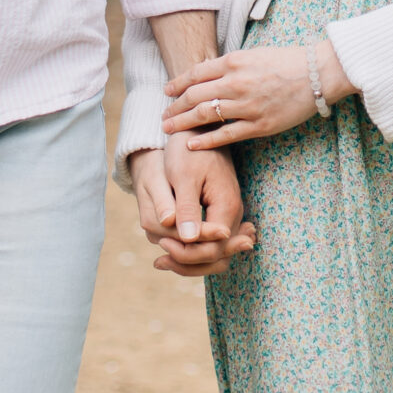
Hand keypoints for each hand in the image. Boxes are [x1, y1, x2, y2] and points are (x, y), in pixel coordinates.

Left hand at [129, 143, 256, 276]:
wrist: (197, 129)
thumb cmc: (188, 149)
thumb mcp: (184, 176)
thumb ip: (187, 208)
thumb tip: (187, 239)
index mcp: (227, 206)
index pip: (213, 248)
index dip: (188, 253)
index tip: (163, 244)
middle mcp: (233, 215)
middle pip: (217, 256)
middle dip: (188, 262)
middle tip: (159, 261)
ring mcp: (228, 216)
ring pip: (214, 254)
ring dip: (189, 261)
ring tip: (161, 261)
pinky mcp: (219, 214)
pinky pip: (210, 242)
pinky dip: (192, 250)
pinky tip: (169, 248)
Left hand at [163, 39, 355, 148]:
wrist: (317, 73)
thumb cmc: (287, 61)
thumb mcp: (254, 54)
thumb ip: (230, 65)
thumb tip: (207, 72)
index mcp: (234, 61)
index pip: (196, 73)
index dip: (178, 83)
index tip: (167, 91)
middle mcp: (236, 82)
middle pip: (194, 96)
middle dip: (175, 106)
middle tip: (163, 115)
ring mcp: (246, 105)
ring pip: (205, 115)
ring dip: (183, 122)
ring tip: (169, 129)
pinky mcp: (259, 125)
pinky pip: (225, 135)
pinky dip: (205, 140)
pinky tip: (191, 144)